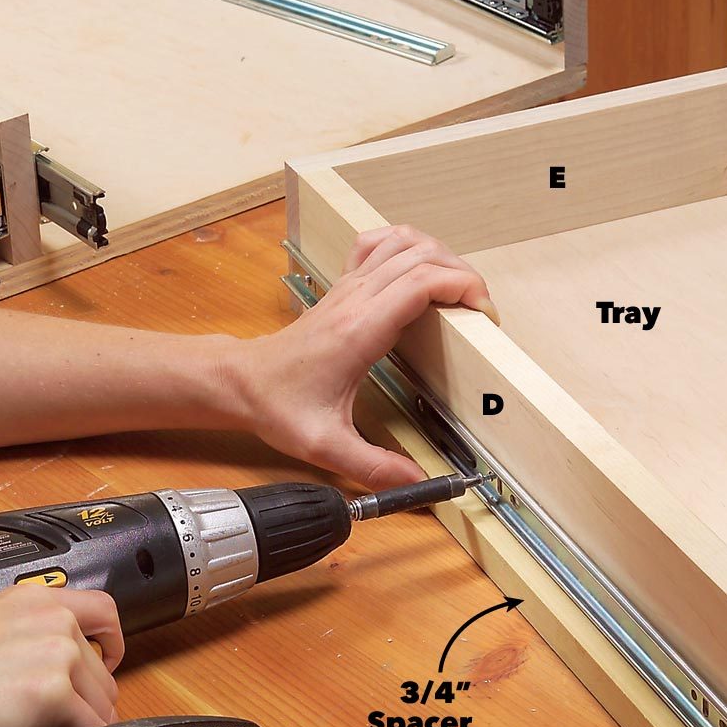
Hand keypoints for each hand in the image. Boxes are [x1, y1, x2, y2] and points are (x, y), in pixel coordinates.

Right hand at [0, 583, 124, 726]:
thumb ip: (19, 634)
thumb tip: (36, 663)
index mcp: (33, 598)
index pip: (102, 609)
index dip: (111, 640)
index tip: (107, 659)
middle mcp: (53, 618)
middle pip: (104, 665)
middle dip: (93, 695)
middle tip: (71, 717)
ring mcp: (57, 654)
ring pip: (102, 700)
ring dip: (87, 721)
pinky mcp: (52, 693)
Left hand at [224, 224, 498, 488]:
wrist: (241, 382)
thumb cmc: (278, 406)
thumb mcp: (325, 446)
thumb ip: (374, 467)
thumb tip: (419, 485)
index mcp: (358, 331)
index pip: (419, 283)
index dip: (462, 288)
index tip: (485, 315)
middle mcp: (355, 300)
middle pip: (420, 255)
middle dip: (463, 274)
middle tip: (481, 310)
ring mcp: (347, 289)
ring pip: (401, 241)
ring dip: (438, 253)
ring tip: (459, 287)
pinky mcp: (343, 289)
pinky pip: (376, 245)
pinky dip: (404, 243)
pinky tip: (417, 264)